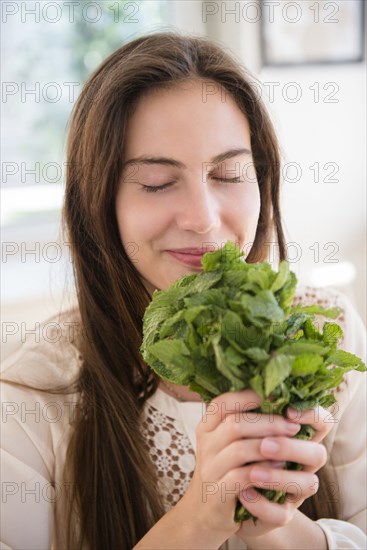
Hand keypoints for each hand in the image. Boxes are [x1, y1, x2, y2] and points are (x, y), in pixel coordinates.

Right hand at [180, 390, 306, 543]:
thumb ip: (245, 422)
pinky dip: (263, 471)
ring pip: (239, 450)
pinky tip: (280, 468)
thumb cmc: (225, 471)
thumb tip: (277, 400)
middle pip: (235, 424)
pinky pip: (241, 478)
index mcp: (207, 427)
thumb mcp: (227, 442)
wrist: (203, 514)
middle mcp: (205, 445)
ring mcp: (209, 469)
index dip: (248, 396)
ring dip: (269, 446)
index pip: (222, 403)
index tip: (276, 397)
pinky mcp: (217, 494)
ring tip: (290, 446)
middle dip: (269, 422)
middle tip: (293, 426)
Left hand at [237, 405, 332, 540]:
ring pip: (308, 484)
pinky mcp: (282, 514)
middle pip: (318, 453)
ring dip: (278, 477)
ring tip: (251, 473)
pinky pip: (282, 514)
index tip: (288, 410)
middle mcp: (303, 463)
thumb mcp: (238, 427)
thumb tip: (247, 387)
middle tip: (264, 445)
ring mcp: (296, 490)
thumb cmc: (237, 451)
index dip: (311, 415)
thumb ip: (246, 408)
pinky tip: (243, 495)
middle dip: (290, 448)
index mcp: (297, 436)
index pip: (322, 421)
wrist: (224, 495)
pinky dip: (262, 504)